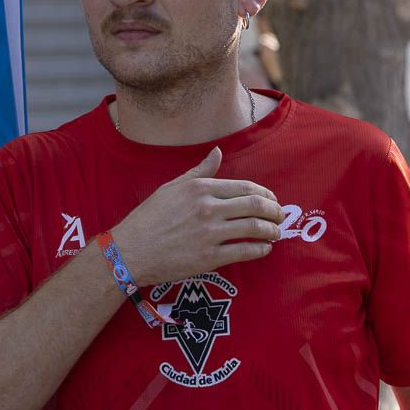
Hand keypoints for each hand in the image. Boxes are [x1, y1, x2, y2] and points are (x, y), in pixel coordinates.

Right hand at [110, 147, 283, 285]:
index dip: (266, 194)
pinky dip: (261, 249)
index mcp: (200, 188)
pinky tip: (264, 248)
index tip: (272, 200)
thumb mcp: (172, 188)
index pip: (246, 187)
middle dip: (275, 211)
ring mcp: (210, 233)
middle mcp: (207, 208)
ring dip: (272, 231)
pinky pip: (246, 251)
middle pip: (256, 205)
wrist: (129, 251)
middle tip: (280, 217)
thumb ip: (199, 171)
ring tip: (276, 233)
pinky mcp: (210, 257)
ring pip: (255, 228)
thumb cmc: (149, 219)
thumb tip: (218, 152)